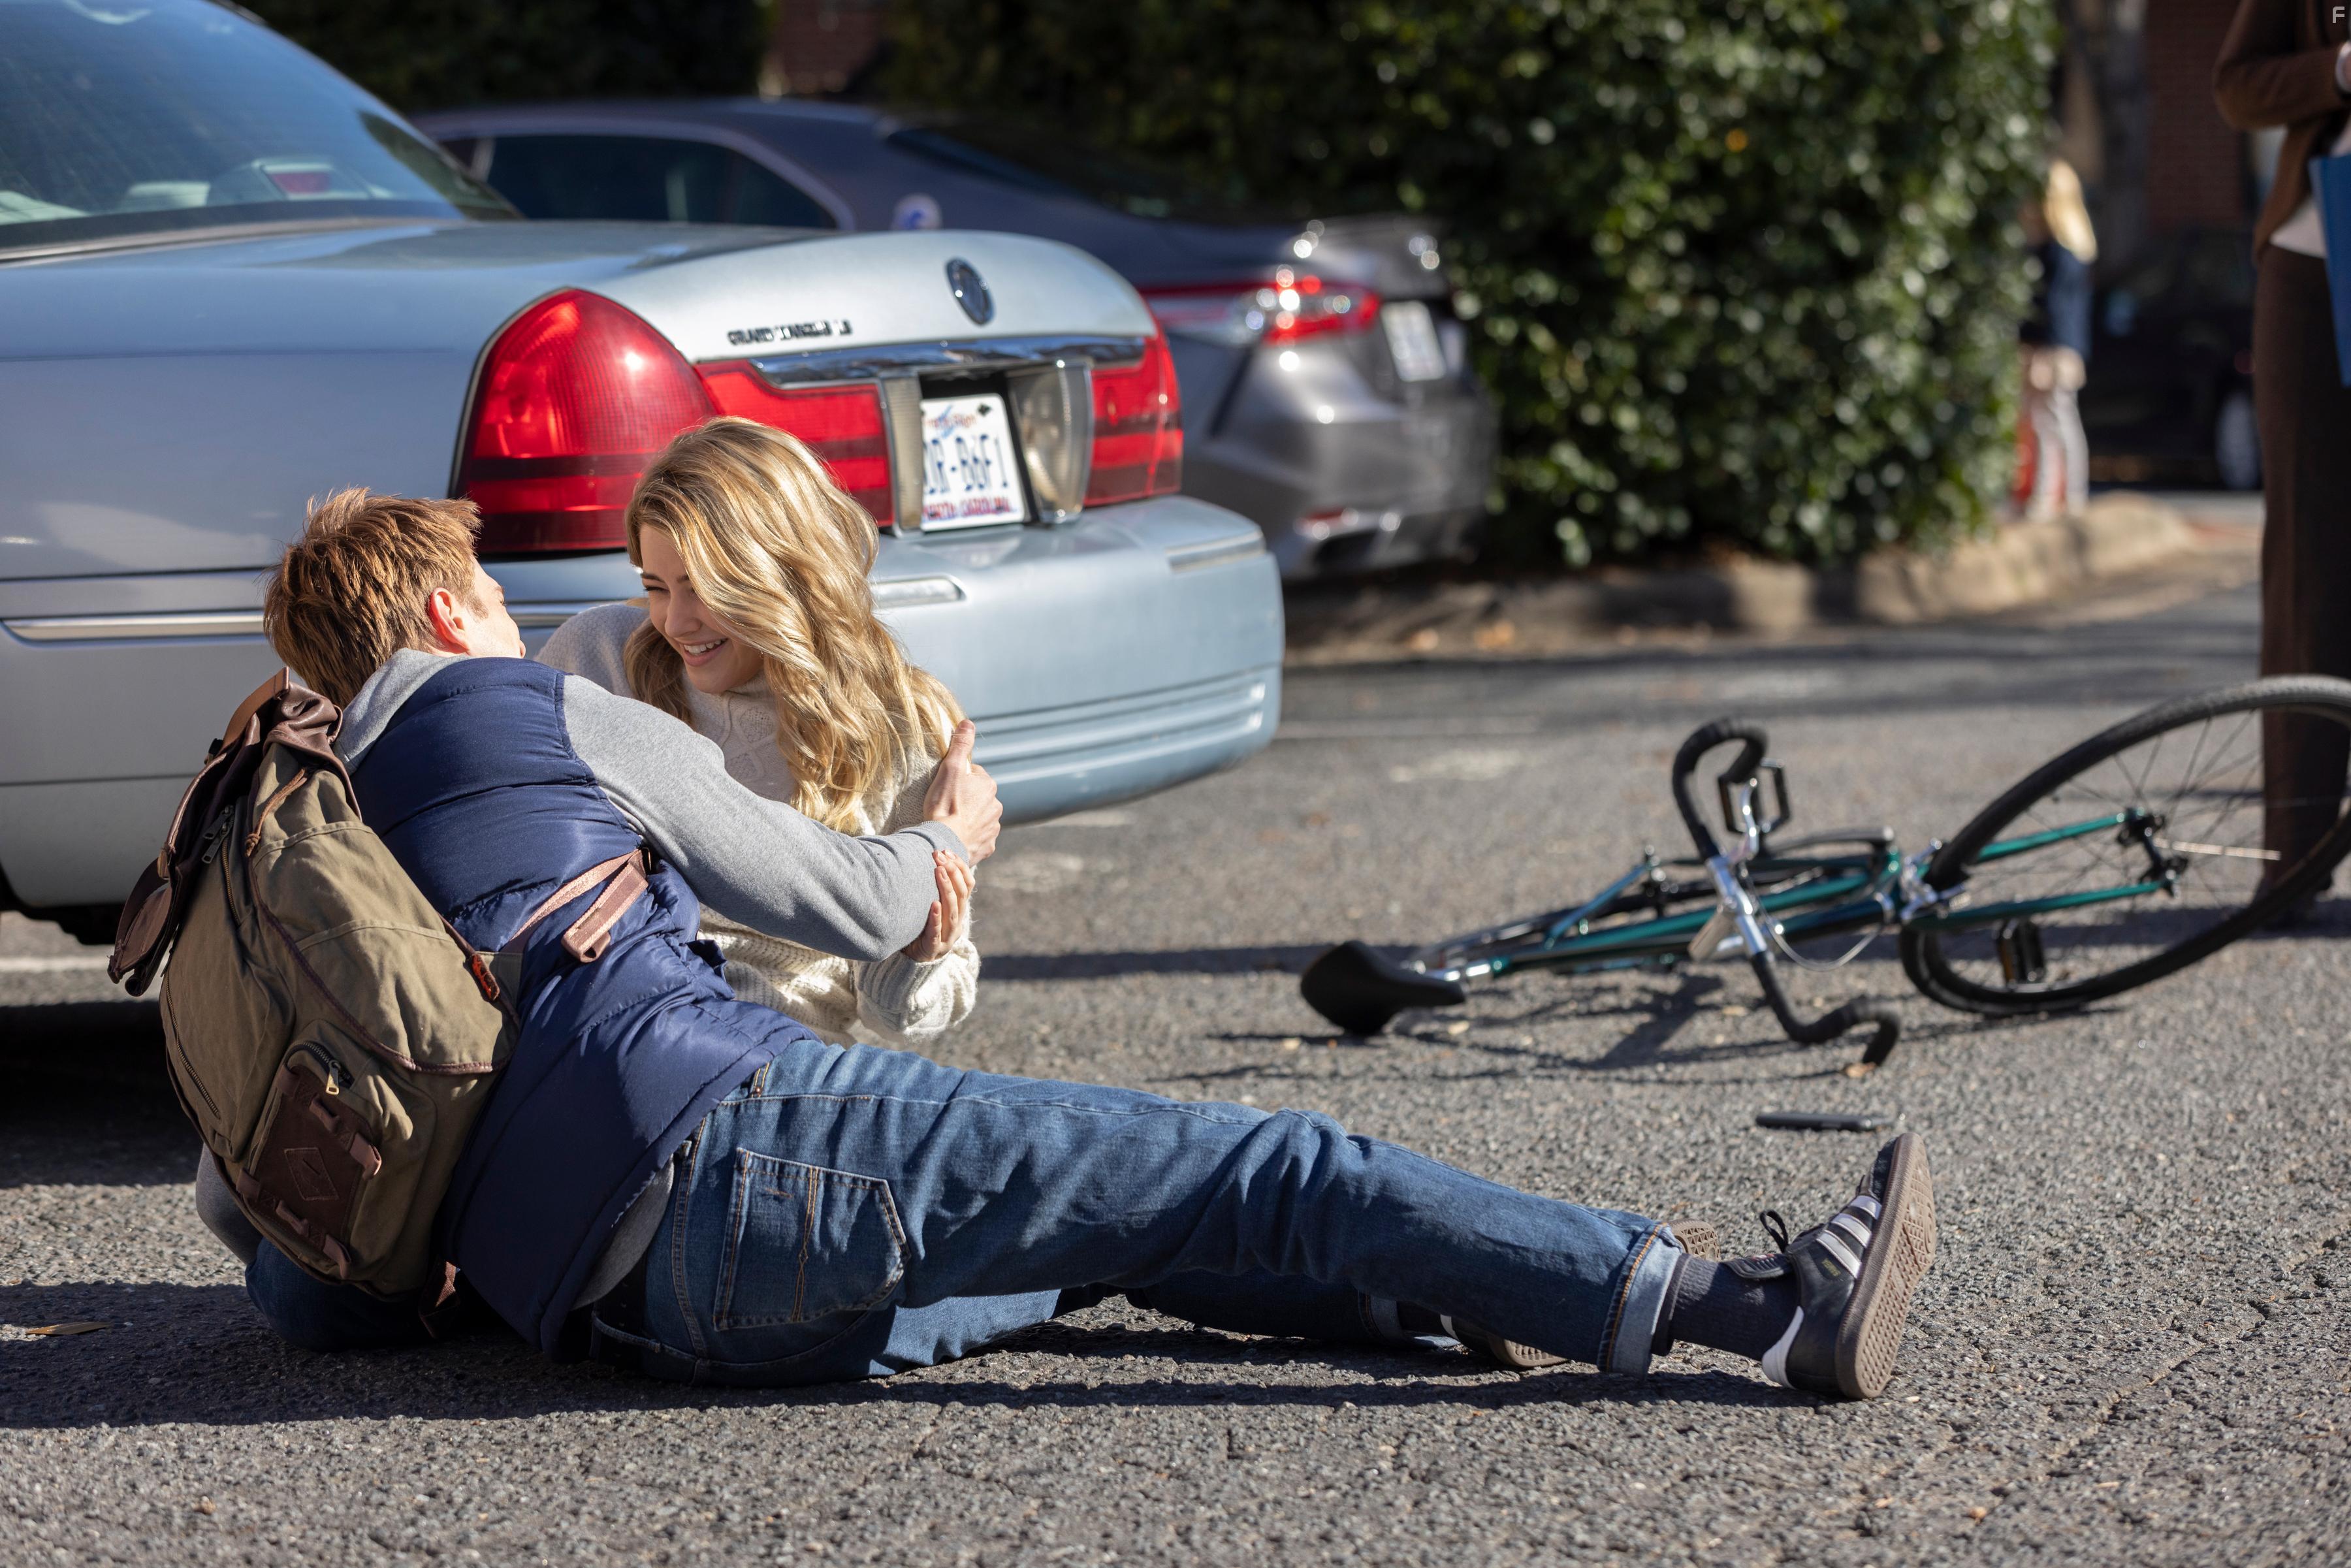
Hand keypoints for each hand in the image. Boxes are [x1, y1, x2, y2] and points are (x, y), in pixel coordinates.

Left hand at [901, 850, 972, 961]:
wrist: (914, 961)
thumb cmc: (921, 928)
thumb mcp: (932, 907)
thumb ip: (937, 889)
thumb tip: (930, 858)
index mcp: (959, 911)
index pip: (967, 885)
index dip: (960, 867)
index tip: (946, 850)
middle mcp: (957, 923)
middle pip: (960, 895)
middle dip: (951, 872)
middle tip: (939, 855)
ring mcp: (947, 937)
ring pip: (952, 911)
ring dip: (946, 889)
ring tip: (939, 871)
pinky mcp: (933, 949)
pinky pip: (936, 933)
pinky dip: (935, 918)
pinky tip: (933, 904)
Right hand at [922, 719, 1000, 862]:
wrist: (944, 843)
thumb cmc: (944, 805)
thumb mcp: (949, 769)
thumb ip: (960, 746)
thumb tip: (968, 723)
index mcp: (989, 785)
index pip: (974, 776)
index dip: (958, 780)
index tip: (946, 788)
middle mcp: (996, 806)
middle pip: (978, 798)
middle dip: (965, 800)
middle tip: (945, 805)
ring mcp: (993, 828)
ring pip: (980, 818)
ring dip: (968, 819)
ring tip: (950, 823)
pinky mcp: (988, 847)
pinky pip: (979, 838)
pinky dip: (970, 837)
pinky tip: (957, 837)